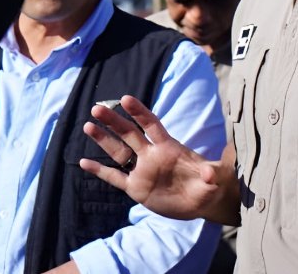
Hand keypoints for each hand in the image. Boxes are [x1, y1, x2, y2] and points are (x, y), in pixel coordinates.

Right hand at [80, 95, 238, 223]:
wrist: (203, 199)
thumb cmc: (210, 182)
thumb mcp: (213, 177)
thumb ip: (212, 172)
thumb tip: (210, 173)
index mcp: (169, 147)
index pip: (151, 124)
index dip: (140, 112)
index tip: (125, 98)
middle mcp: (152, 155)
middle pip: (129, 134)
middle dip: (114, 121)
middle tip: (97, 108)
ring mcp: (142, 171)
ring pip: (119, 152)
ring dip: (103, 140)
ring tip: (87, 126)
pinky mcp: (137, 188)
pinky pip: (115, 178)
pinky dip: (100, 171)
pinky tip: (83, 162)